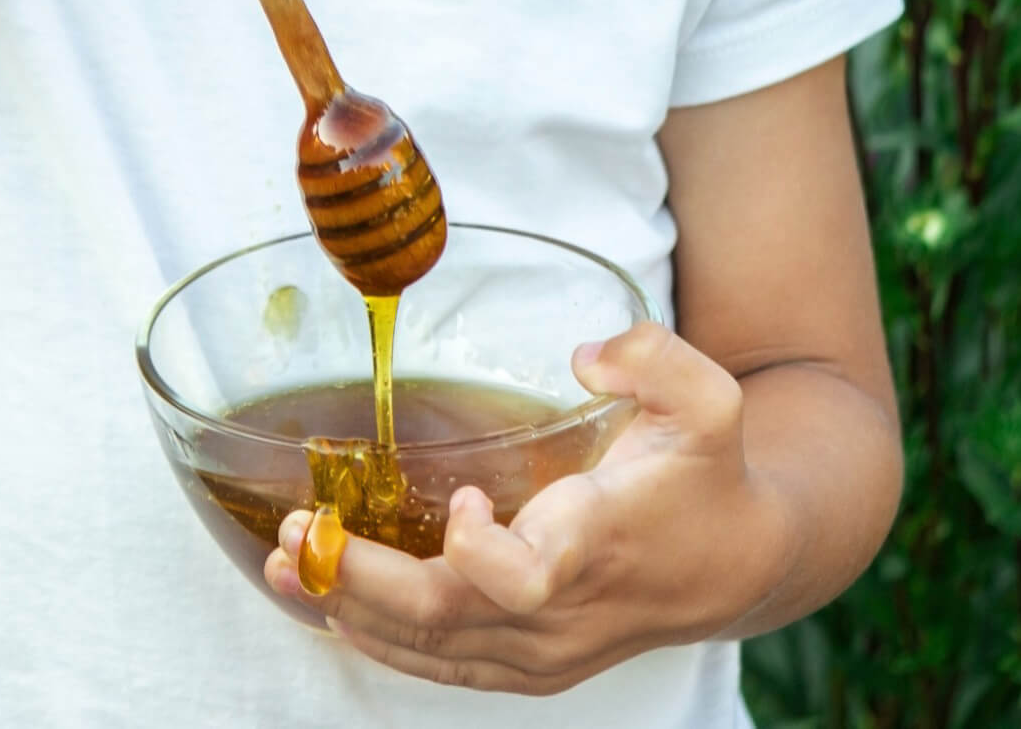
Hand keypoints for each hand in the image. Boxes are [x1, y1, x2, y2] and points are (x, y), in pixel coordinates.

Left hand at [261, 322, 800, 693]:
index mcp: (597, 545)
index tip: (464, 500)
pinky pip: (439, 667)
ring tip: (284, 562)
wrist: (735, 568)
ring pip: (430, 650)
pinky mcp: (526, 667)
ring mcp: (541, 651)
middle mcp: (562, 611)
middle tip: (299, 530)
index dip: (479, 554)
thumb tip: (588, 354)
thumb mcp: (710, 401)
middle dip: (362, 578)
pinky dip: (377, 638)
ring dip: (349, 607)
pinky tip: (325, 602)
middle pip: (446, 621)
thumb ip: (656, 359)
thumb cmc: (707, 478)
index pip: (524, 582)